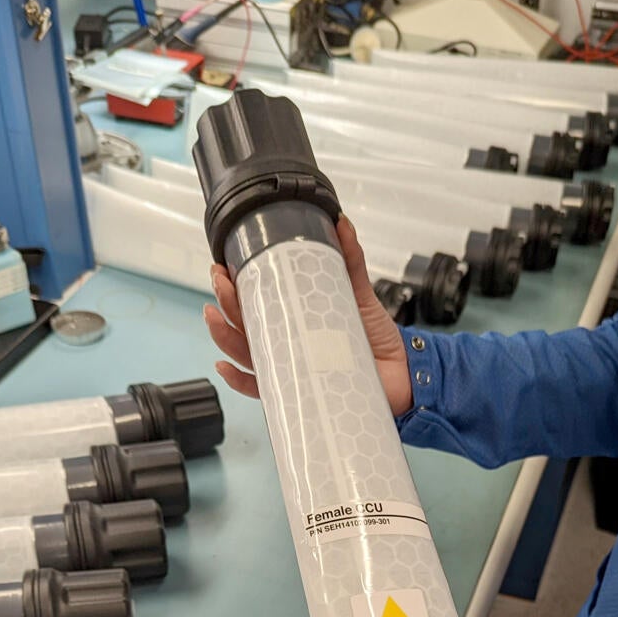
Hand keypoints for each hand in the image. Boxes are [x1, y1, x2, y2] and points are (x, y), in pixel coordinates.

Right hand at [203, 215, 413, 416]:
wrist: (402, 373)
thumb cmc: (375, 340)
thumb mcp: (360, 294)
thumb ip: (350, 261)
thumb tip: (341, 223)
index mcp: (295, 319)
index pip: (255, 302)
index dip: (234, 286)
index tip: (223, 268)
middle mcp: (286, 343)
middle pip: (244, 325)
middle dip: (225, 304)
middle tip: (222, 285)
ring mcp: (289, 368)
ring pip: (245, 354)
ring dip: (224, 336)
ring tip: (215, 317)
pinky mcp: (298, 392)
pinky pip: (260, 390)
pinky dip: (239, 380)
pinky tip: (226, 367)